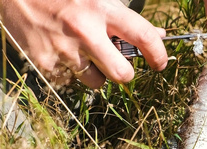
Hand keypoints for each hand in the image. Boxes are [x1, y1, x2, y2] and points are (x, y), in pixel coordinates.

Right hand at [0, 0, 167, 88]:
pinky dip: (70, 72)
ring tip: (80, 52)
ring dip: (95, 72)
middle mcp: (84, 32)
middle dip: (124, 73)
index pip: (143, 36)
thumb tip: (159, 34)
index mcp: (101, 8)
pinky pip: (70, 82)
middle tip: (118, 65)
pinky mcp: (46, 65)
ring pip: (96, 82)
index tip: (160, 62)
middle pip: (122, 74)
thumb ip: (126, 17)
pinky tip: (59, 52)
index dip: (158, 53)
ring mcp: (64, 52)